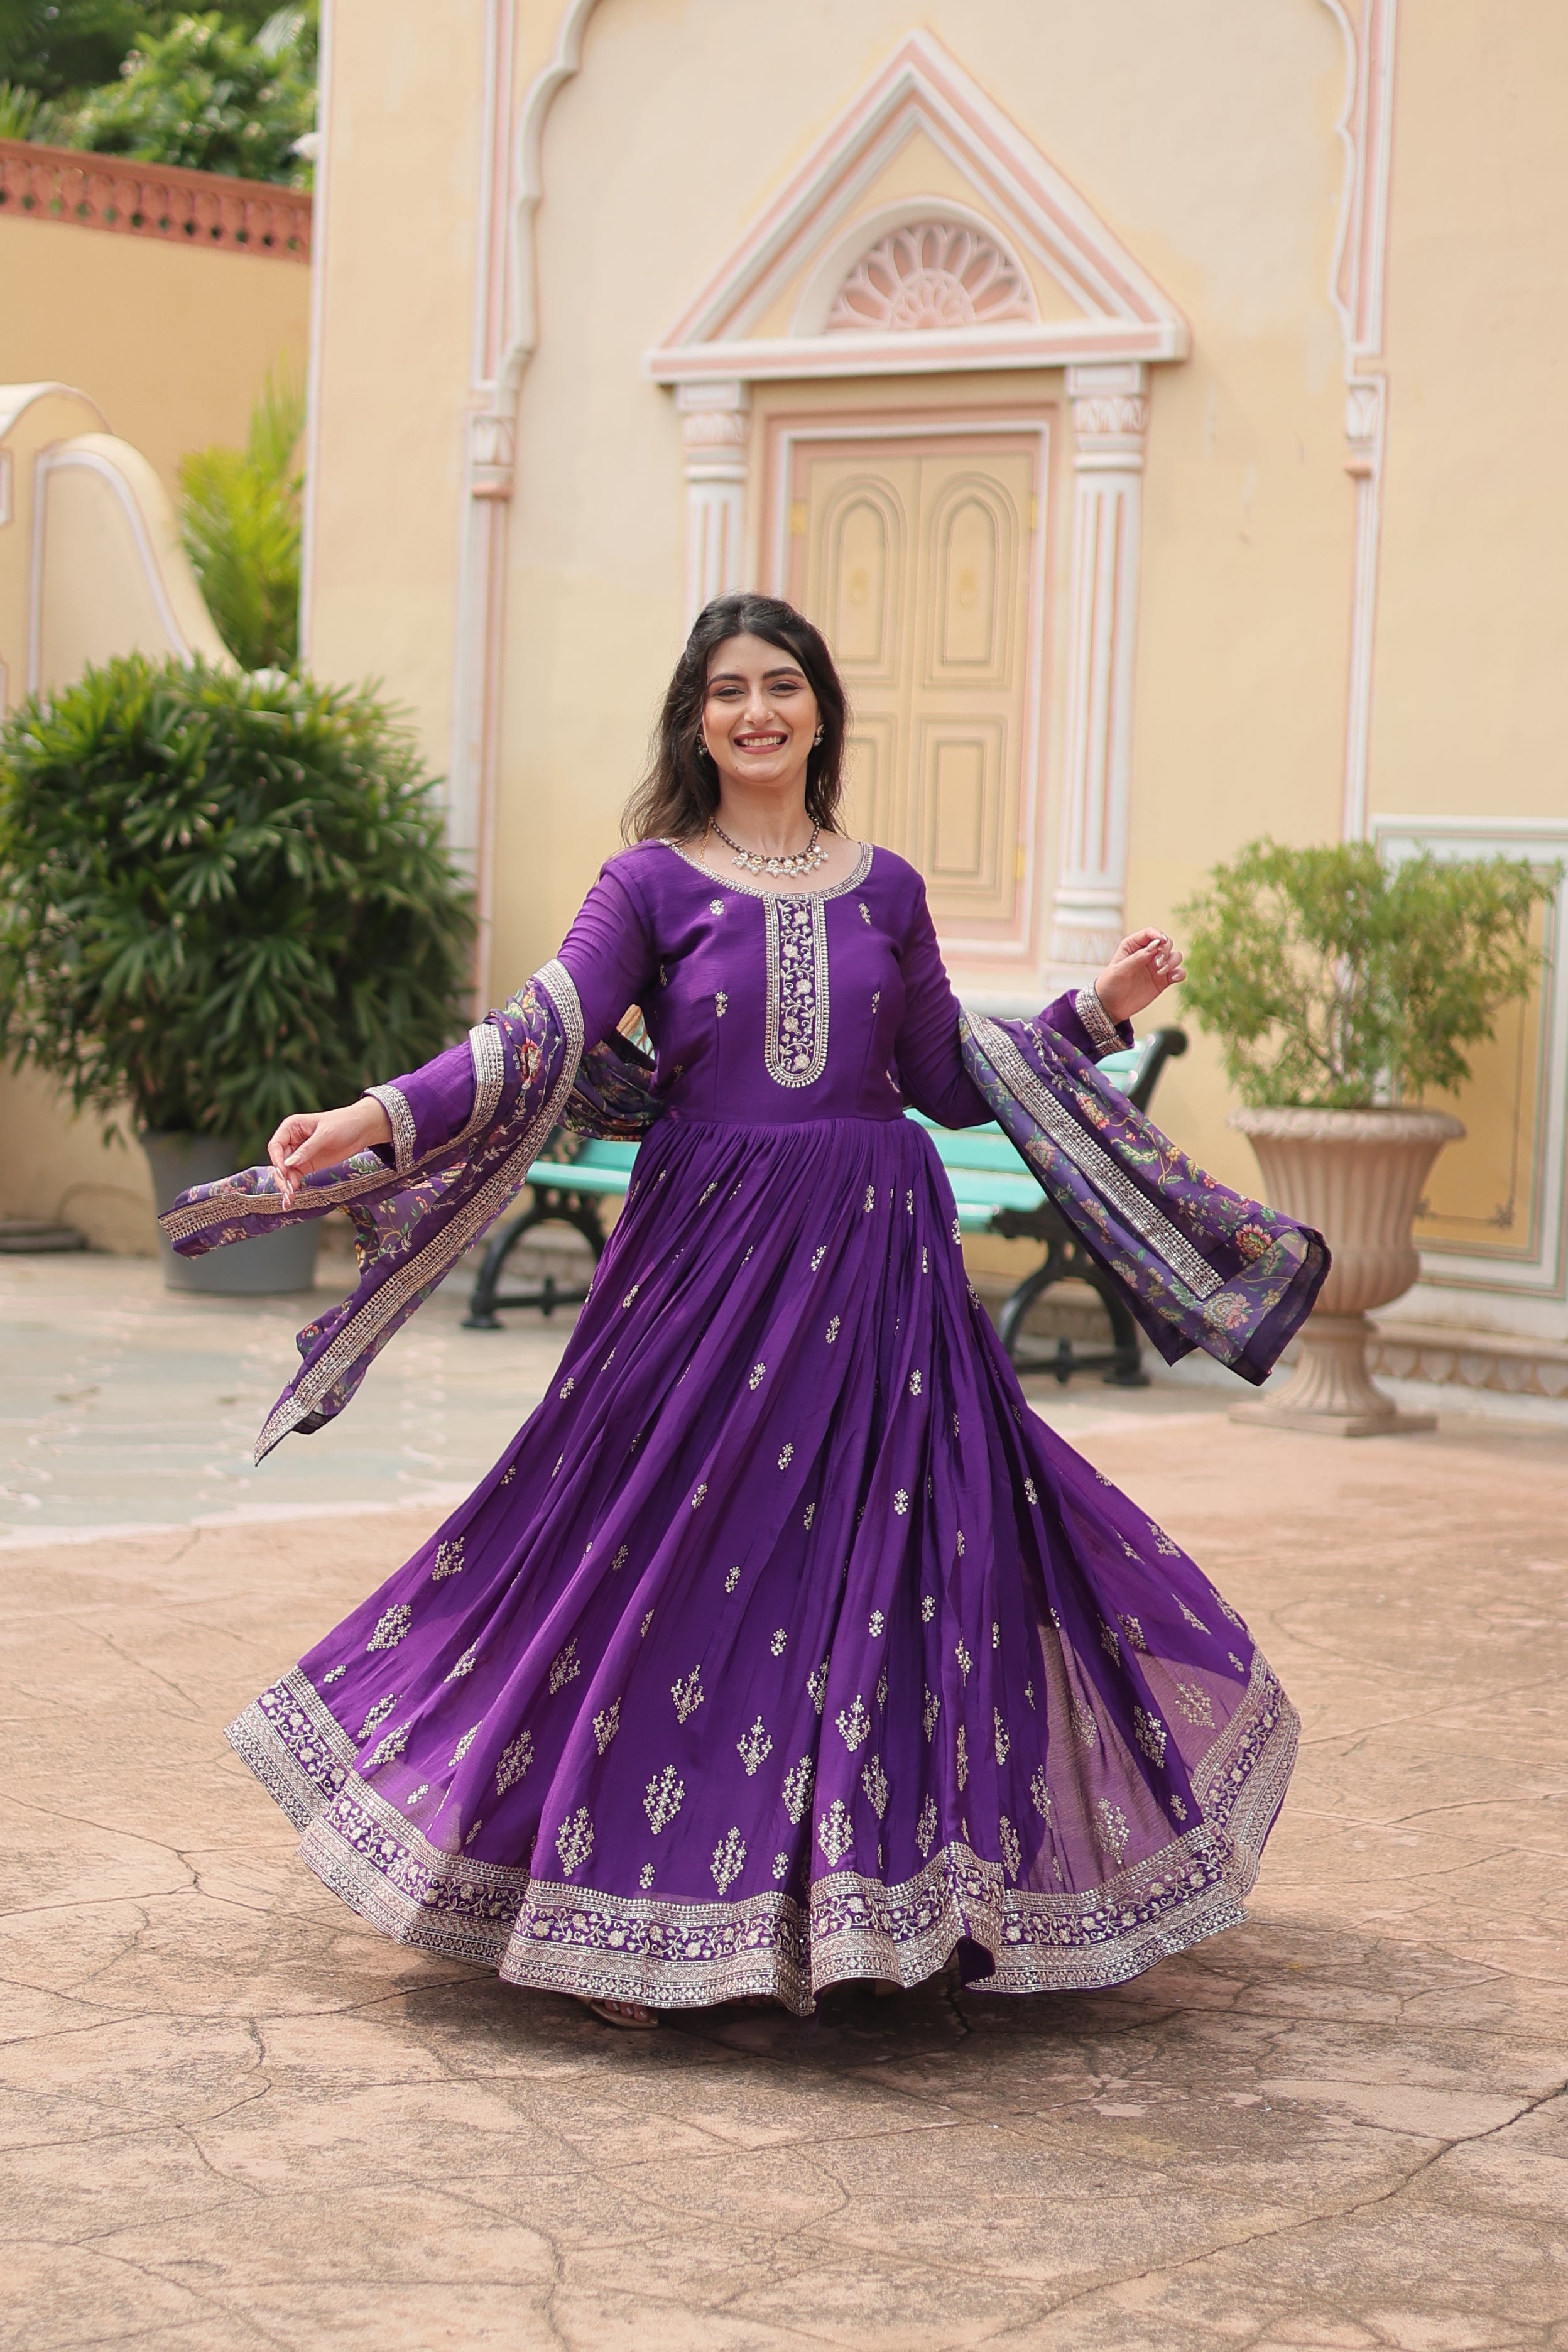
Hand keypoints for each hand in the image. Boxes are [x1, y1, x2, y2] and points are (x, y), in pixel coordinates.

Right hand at [267, 1098, 392, 1206]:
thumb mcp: (325, 1134)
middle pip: (279, 1161)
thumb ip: (307, 1149)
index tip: (284, 1172)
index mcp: (291, 1127)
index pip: (276, 1145)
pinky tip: (292, 1197)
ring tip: (289, 1199)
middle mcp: (291, 1140)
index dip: (277, 1160)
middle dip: (281, 1177)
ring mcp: (299, 1154)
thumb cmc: (343, 1124)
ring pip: (285, 1172)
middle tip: (287, 1191)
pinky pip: (295, 1177)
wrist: (362, 1129)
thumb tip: (289, 1164)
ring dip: (286, 1185)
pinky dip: (293, 1187)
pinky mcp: (307, 1164)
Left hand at [1093, 929, 1185, 1025]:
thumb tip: (1155, 945)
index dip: (1158, 935)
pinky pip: (1178, 973)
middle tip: (1158, 963)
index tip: (1162, 942)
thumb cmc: (1110, 984)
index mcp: (1133, 945)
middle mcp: (1147, 953)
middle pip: (1166, 943)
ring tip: (1161, 971)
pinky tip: (1174, 978)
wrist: (1110, 1006)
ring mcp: (1156, 967)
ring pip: (1175, 956)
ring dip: (1172, 961)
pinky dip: (1180, 973)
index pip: (1150, 933)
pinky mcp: (1162, 980)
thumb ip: (1137, 957)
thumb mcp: (1120, 969)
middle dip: (1165, 950)